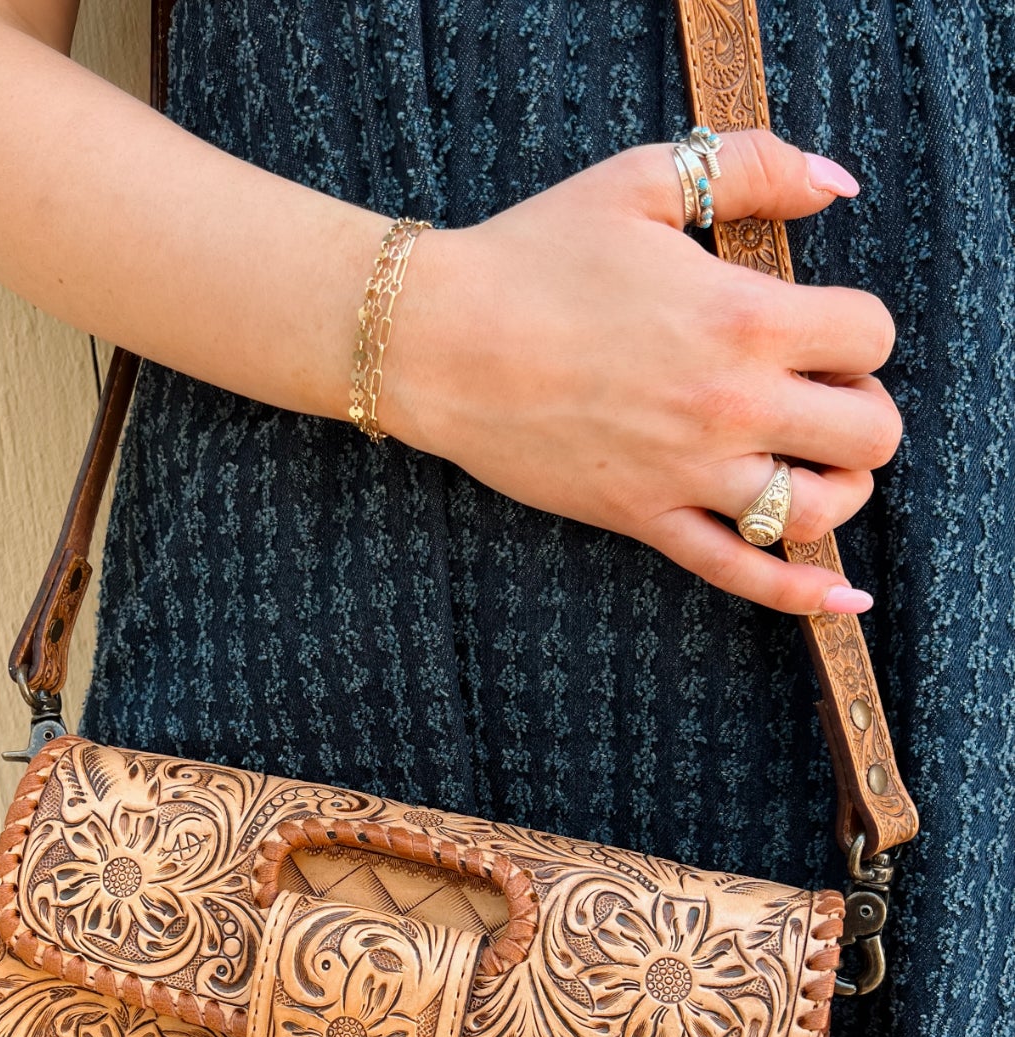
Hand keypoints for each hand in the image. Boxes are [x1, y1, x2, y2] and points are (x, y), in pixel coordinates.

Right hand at [383, 129, 900, 614]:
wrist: (440, 340)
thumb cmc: (533, 255)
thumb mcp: (644, 180)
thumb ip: (753, 166)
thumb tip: (834, 184)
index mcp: (744, 316)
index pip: (871, 337)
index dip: (859, 331)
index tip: (822, 329)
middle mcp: (733, 405)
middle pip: (869, 433)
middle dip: (861, 411)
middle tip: (819, 396)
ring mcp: (690, 472)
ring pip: (819, 510)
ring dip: (839, 490)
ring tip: (812, 466)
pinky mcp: (646, 518)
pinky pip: (740, 572)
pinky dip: (800, 591)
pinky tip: (843, 596)